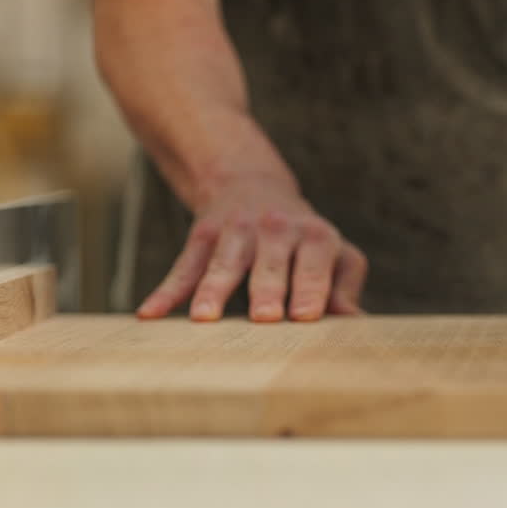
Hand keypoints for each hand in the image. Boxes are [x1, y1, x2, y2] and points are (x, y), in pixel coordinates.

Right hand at [137, 174, 366, 322]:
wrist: (252, 186)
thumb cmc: (303, 240)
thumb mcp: (332, 253)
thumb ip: (343, 286)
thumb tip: (356, 322)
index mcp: (316, 236)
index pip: (316, 264)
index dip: (312, 288)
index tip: (306, 316)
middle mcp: (277, 229)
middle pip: (271, 264)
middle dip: (268, 290)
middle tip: (265, 318)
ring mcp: (236, 231)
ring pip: (224, 263)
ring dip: (213, 290)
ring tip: (204, 318)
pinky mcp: (202, 236)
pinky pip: (184, 266)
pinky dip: (167, 290)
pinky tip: (150, 313)